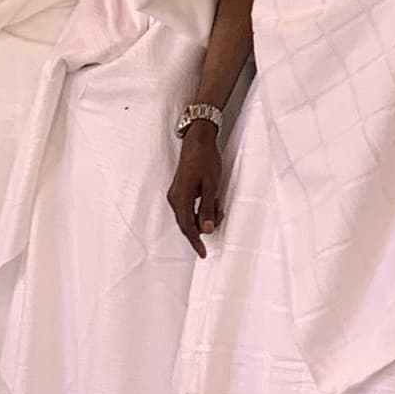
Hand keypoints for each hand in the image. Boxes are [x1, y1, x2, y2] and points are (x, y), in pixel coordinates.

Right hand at [168, 119, 226, 253]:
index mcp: (181, 197)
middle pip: (186, 223)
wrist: (198, 140)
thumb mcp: (212, 184)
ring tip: (218, 207)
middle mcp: (174, 197)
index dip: (196, 241)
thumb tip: (207, 229)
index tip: (203, 254)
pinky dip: (199, 210)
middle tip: (220, 218)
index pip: (187, 226)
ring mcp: (175, 194)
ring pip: (187, 216)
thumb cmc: (206, 159)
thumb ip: (208, 208)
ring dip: (202, 217)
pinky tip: (211, 202)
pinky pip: (187, 207)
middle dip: (203, 227)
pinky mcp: (179, 190)